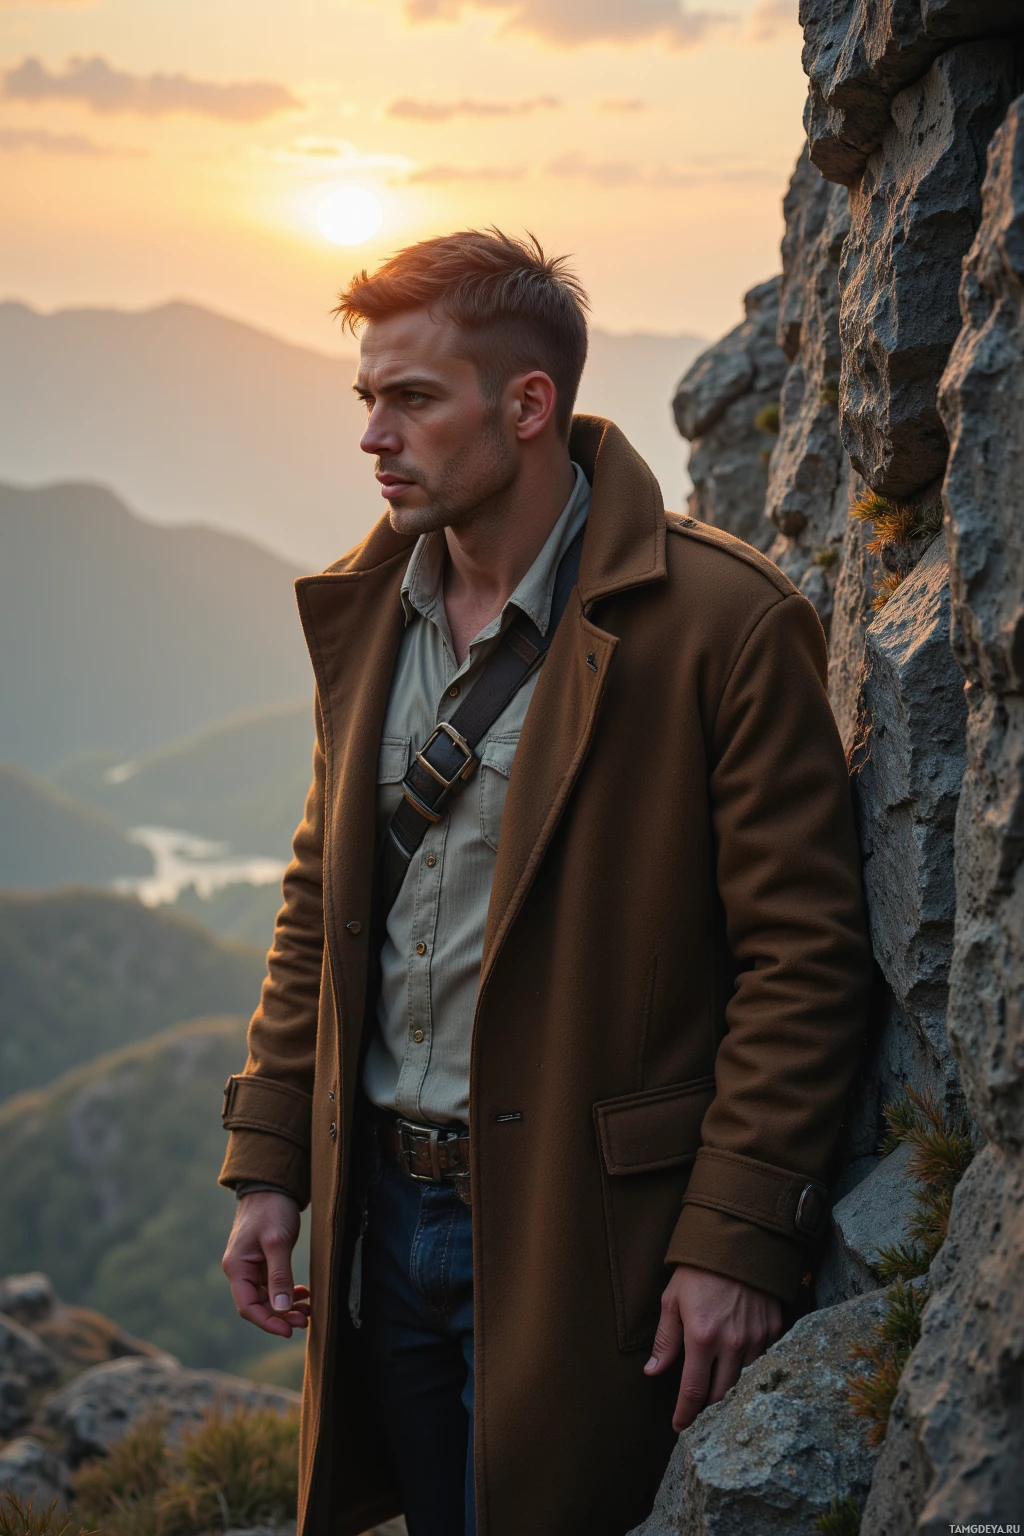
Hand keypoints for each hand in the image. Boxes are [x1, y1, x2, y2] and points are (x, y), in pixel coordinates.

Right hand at [221, 1191, 309, 1337]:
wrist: (272, 1186)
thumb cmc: (271, 1210)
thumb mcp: (277, 1242)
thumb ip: (279, 1275)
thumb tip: (280, 1309)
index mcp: (237, 1268)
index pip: (248, 1307)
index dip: (268, 1323)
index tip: (289, 1330)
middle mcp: (241, 1271)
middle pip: (258, 1306)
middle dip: (281, 1316)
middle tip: (305, 1320)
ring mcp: (252, 1267)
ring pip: (268, 1298)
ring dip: (286, 1307)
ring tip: (307, 1310)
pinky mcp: (263, 1262)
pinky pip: (273, 1286)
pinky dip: (287, 1293)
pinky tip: (303, 1294)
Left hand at [644, 1264, 782, 1431]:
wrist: (738, 1240)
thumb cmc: (699, 1269)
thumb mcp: (672, 1300)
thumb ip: (665, 1339)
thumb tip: (653, 1371)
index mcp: (701, 1337)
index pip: (692, 1391)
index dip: (685, 1414)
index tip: (679, 1427)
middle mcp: (731, 1343)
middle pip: (721, 1396)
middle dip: (708, 1410)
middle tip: (698, 1414)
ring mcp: (755, 1338)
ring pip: (744, 1382)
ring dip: (730, 1391)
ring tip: (719, 1395)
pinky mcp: (773, 1330)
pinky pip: (763, 1362)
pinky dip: (751, 1370)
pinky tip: (741, 1368)